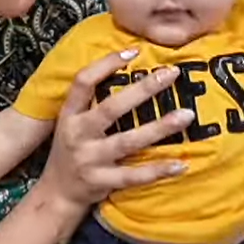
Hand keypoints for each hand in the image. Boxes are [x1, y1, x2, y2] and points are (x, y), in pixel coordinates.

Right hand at [37, 50, 193, 214]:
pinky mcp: (102, 181)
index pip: (83, 82)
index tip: (135, 51)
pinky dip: (159, 170)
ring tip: (186, 115)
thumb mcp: (71, 122)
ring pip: (128, 141)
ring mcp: (90, 159)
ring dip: (159, 128)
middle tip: (172, 74)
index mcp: (70, 115)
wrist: (57, 192)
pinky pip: (135, 176)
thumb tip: (128, 67)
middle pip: (112, 108)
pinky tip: (181, 164)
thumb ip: (92, 101)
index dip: (106, 64)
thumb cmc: (70, 150)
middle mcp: (78, 134)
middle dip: (144, 90)